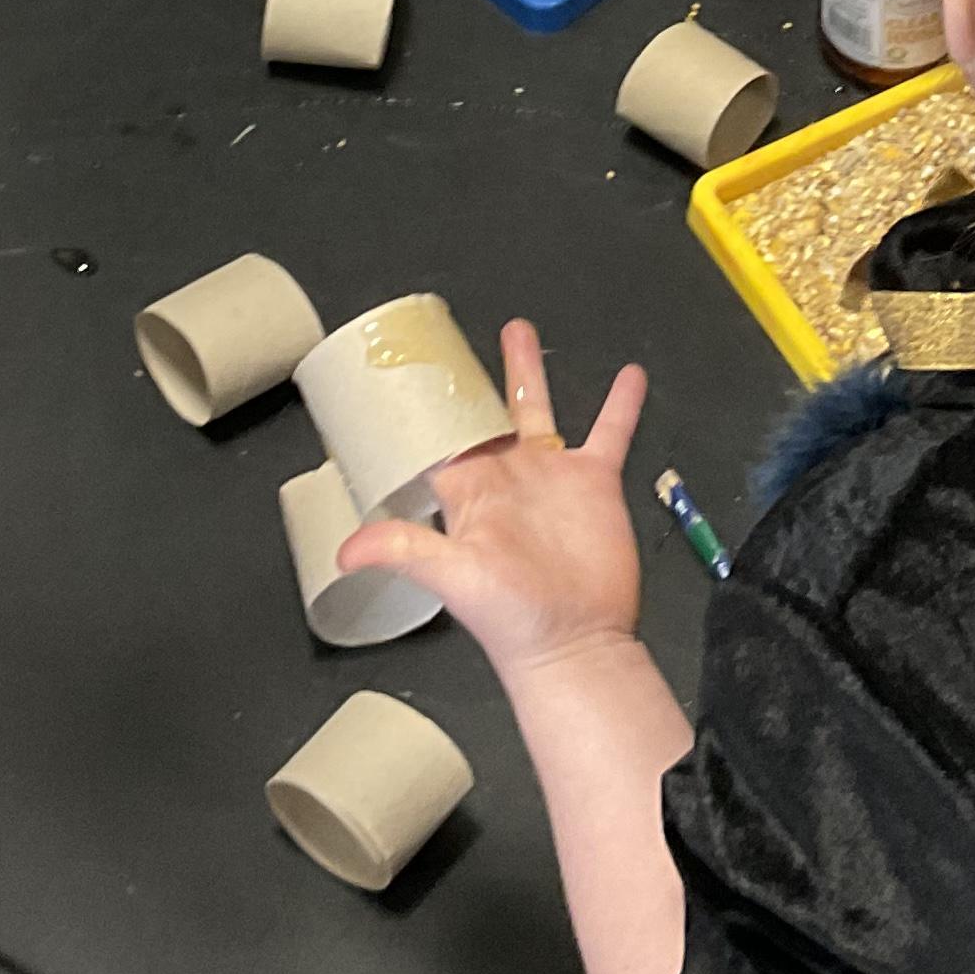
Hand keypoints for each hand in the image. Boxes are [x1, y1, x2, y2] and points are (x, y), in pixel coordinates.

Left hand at [342, 319, 649, 685]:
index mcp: (468, 493)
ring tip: (518, 331)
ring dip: (527, 372)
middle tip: (452, 342)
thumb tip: (344, 551)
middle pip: (482, 415)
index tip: (407, 373)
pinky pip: (609, 433)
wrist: (575, 642)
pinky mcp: (593, 484)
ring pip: (536, 410)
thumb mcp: (452, 579)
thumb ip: (404, 551)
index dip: (422, 409)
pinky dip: (620, 404)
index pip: (436, 441)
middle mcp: (506, 478)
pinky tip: (630, 374)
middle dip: (469, 380)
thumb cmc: (510, 619)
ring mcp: (550, 477)